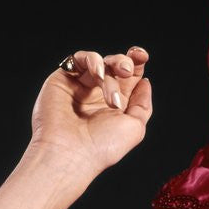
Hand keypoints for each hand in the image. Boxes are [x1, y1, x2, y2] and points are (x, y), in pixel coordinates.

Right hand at [28, 46, 153, 175]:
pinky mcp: (62, 80)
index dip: (137, 62)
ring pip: (100, 62)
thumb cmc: (102, 146)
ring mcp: (80, 86)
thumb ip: (142, 104)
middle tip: (127, 71)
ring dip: (111, 67)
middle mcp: (99, 93)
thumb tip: (145, 82)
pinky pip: (78, 59)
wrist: (70, 152)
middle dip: (125, 62)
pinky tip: (98, 75)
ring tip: (113, 85)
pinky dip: (92, 61)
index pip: (129, 76)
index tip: (143, 56)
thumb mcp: (135, 127)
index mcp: (117, 103)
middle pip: (116, 64)